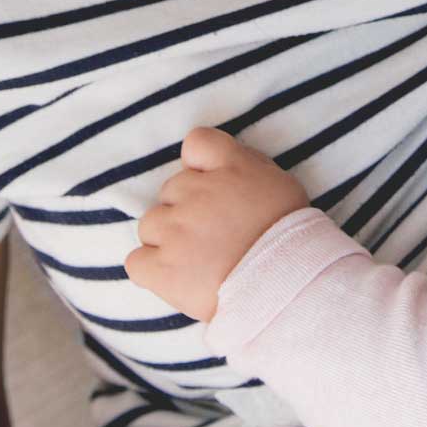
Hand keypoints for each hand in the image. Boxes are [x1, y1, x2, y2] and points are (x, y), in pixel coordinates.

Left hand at [124, 127, 311, 321]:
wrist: (288, 284)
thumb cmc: (290, 236)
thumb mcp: (278, 183)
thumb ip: (244, 167)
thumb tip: (218, 166)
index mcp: (229, 166)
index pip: (197, 142)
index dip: (199, 165)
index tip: (211, 185)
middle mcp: (196, 191)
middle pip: (171, 191)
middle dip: (187, 211)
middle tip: (214, 236)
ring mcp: (175, 229)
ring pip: (151, 225)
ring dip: (167, 240)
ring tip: (198, 261)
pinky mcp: (162, 268)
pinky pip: (136, 262)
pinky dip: (151, 269)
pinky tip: (176, 277)